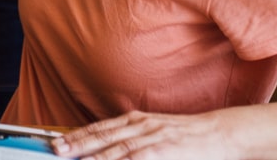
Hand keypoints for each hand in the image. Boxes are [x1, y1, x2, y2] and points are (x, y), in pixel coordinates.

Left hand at [51, 111, 229, 159]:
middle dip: (78, 144)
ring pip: (117, 149)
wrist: (220, 133)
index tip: (61, 141)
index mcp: (139, 121)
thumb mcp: (158, 132)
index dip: (80, 135)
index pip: (103, 128)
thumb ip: (135, 139)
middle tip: (56, 150)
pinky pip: (136, 159)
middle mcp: (142, 126)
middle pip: (104, 136)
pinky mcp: (163, 151)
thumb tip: (113, 150)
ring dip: (94, 156)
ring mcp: (153, 139)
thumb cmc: (188, 137)